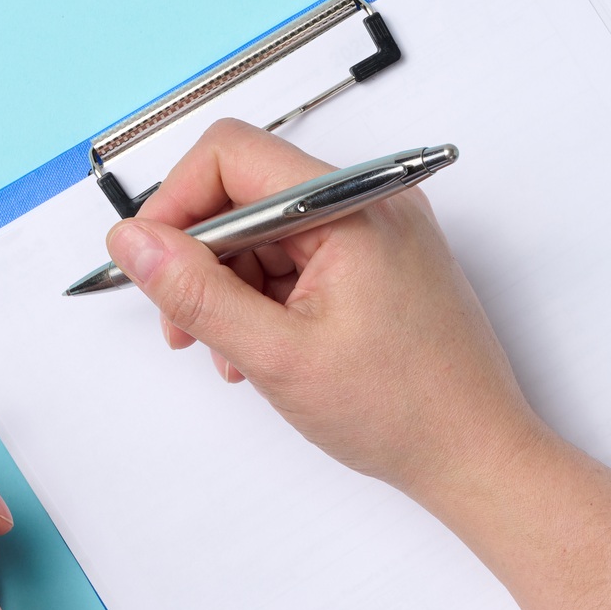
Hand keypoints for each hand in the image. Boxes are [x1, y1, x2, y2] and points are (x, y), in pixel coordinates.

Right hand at [110, 118, 547, 498]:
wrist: (477, 455)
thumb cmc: (403, 411)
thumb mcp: (276, 355)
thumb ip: (196, 292)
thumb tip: (133, 240)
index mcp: (351, 204)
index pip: (232, 154)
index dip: (177, 204)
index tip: (154, 265)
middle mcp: (370, 201)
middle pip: (246, 193)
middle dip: (201, 258)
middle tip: (183, 326)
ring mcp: (379, 231)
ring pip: (268, 232)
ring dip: (231, 288)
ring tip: (232, 356)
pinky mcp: (381, 263)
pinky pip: (301, 259)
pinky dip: (267, 299)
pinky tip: (261, 352)